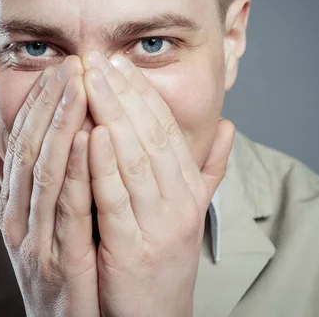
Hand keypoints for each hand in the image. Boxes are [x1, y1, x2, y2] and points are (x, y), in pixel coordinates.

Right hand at [0, 56, 99, 316]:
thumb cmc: (54, 271)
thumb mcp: (29, 224)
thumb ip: (18, 182)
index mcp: (14, 204)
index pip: (24, 141)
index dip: (40, 102)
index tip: (59, 68)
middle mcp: (18, 215)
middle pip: (32, 147)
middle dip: (50, 102)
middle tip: (70, 62)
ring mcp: (34, 237)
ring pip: (46, 169)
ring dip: (62, 123)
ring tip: (79, 84)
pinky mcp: (57, 259)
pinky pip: (68, 207)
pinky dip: (77, 170)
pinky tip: (89, 137)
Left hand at [82, 51, 234, 316]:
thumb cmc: (163, 261)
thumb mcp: (189, 212)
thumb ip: (208, 170)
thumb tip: (228, 127)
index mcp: (189, 190)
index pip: (166, 130)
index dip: (144, 94)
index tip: (120, 64)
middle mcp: (180, 202)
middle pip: (151, 136)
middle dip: (124, 94)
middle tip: (100, 59)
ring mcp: (160, 225)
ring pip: (136, 159)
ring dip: (113, 116)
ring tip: (91, 81)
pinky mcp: (134, 249)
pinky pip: (117, 199)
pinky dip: (103, 165)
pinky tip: (90, 132)